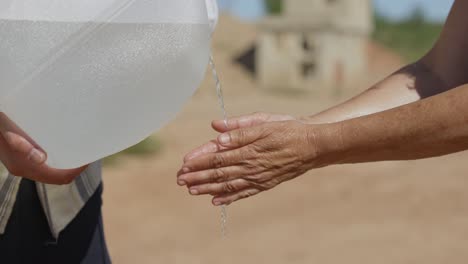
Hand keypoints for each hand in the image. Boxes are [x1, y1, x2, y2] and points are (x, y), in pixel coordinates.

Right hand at [0, 113, 86, 183]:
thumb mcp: (5, 126)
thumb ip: (18, 140)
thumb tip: (40, 158)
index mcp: (23, 166)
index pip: (59, 178)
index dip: (77, 170)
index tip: (88, 156)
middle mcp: (22, 168)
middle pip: (56, 176)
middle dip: (74, 167)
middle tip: (88, 150)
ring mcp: (20, 164)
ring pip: (51, 171)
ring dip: (65, 163)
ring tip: (79, 147)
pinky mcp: (19, 157)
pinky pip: (44, 163)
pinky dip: (57, 158)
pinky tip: (62, 143)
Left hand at [178, 119, 321, 205]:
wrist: (313, 146)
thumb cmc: (288, 129)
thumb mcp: (264, 122)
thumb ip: (239, 128)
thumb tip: (217, 130)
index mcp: (248, 149)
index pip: (217, 156)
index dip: (199, 160)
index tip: (183, 163)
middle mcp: (251, 166)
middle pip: (219, 173)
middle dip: (197, 176)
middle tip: (180, 179)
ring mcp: (258, 177)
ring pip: (228, 185)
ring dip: (208, 188)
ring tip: (191, 191)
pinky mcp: (265, 183)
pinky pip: (243, 192)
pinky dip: (229, 197)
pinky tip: (216, 201)